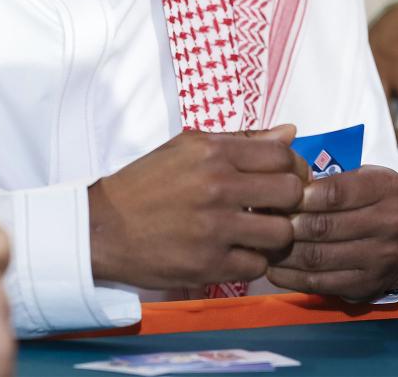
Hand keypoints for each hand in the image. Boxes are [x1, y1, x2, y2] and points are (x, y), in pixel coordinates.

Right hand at [88, 125, 308, 289]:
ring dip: (275, 234)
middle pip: (291, 192)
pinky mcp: (209, 264)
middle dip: (290, 200)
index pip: (281, 154)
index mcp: (212, 152)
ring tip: (258, 231)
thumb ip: (242, 140)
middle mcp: (217, 186)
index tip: (288, 176)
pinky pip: (258, 266)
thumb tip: (291, 132)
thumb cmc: (147, 183)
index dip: (293, 166)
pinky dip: (253, 260)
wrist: (104, 226)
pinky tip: (237, 251)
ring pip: (282, 233)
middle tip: (277, 206)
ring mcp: (215, 228)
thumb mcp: (188, 148)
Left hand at [266, 166, 397, 300]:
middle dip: (286, 224)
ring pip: (318, 257)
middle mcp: (390, 222)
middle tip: (259, 221)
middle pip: (324, 226)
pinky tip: (272, 267)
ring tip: (261, 244)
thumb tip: (275, 177)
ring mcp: (381, 258)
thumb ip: (324, 175)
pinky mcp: (367, 285)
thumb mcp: (357, 177)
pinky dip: (290, 276)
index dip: (300, 196)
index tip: (276, 196)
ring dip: (283, 252)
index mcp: (385, 187)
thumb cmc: (366, 201)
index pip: (335, 192)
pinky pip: (319, 283)